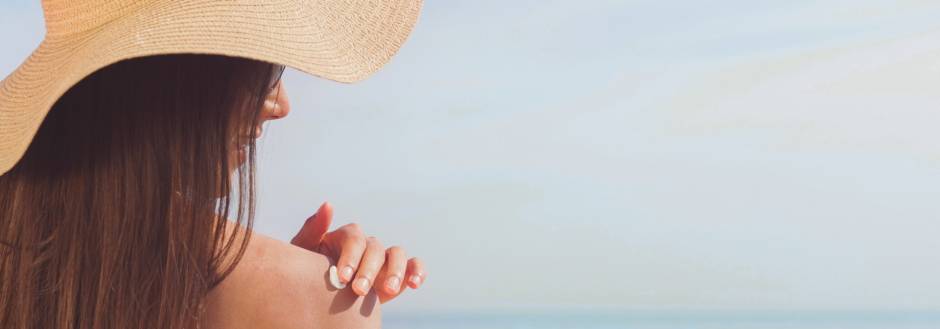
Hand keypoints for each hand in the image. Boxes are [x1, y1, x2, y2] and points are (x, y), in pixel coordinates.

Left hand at [290, 202, 426, 303]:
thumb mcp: (303, 253)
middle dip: (369, 270)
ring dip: (395, 270)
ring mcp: (383, 259)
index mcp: (345, 238)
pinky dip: (417, 271)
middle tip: (359, 291)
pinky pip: (413, 266)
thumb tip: (328, 205)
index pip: (354, 238)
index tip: (343, 277)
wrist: (319, 299)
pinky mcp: (398, 274)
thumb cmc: (307, 273)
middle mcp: (367, 245)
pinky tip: (414, 284)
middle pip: (375, 248)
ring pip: (397, 254)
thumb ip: (312, 230)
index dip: (351, 256)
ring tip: (388, 290)